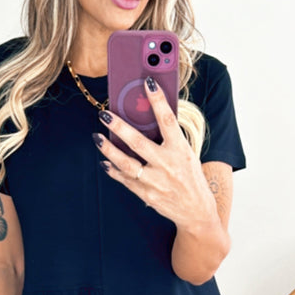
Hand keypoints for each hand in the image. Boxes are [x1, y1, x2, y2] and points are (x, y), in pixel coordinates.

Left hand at [93, 77, 215, 228]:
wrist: (197, 213)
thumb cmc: (191, 178)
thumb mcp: (187, 155)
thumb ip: (170, 139)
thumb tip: (148, 119)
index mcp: (181, 150)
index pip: (168, 120)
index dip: (157, 100)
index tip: (148, 82)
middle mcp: (168, 165)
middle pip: (138, 143)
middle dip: (119, 127)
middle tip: (104, 115)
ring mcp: (156, 182)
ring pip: (126, 164)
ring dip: (109, 150)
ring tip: (97, 138)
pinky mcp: (147, 195)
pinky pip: (126, 180)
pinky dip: (114, 170)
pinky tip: (106, 162)